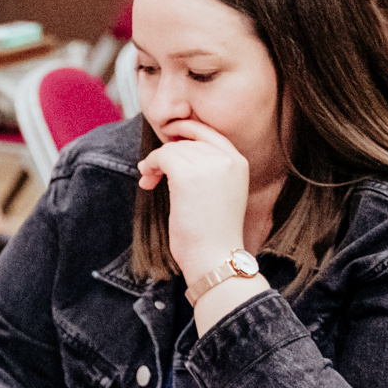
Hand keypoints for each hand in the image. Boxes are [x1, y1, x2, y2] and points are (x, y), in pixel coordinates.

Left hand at [136, 117, 248, 278]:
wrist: (216, 257)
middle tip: (152, 173)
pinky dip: (150, 166)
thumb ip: (208, 168)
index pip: (208, 131)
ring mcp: (209, 165)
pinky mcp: (188, 176)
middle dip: (166, 153)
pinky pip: (161, 157)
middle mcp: (228, 159)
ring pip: (171, 148)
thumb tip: (175, 147)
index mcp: (239, 162)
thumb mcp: (220, 191)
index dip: (185, 130)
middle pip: (186, 140)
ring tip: (149, 181)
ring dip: (155, 162)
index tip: (167, 138)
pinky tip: (147, 182)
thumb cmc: (213, 232)